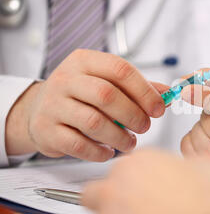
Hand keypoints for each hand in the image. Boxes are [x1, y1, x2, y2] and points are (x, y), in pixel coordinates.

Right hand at [5, 49, 168, 160]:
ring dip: (119, 136)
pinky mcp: (46, 130)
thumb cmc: (79, 95)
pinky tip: (107, 151)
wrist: (37, 109)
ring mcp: (53, 105)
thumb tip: (167, 94)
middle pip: (107, 95)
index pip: (120, 69)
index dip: (144, 91)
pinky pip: (79, 144)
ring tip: (129, 142)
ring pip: (94, 122)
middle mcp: (66, 79)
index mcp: (84, 61)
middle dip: (133, 114)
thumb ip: (136, 87)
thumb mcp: (104, 81)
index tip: (159, 108)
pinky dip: (99, 151)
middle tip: (144, 126)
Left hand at [82, 149, 209, 213]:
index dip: (140, 179)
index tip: (149, 188)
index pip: (128, 165)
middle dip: (113, 198)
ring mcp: (109, 210)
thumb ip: (191, 165)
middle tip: (136, 208)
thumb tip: (193, 168)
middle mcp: (120, 181)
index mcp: (143, 159)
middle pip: (101, 187)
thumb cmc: (207, 208)